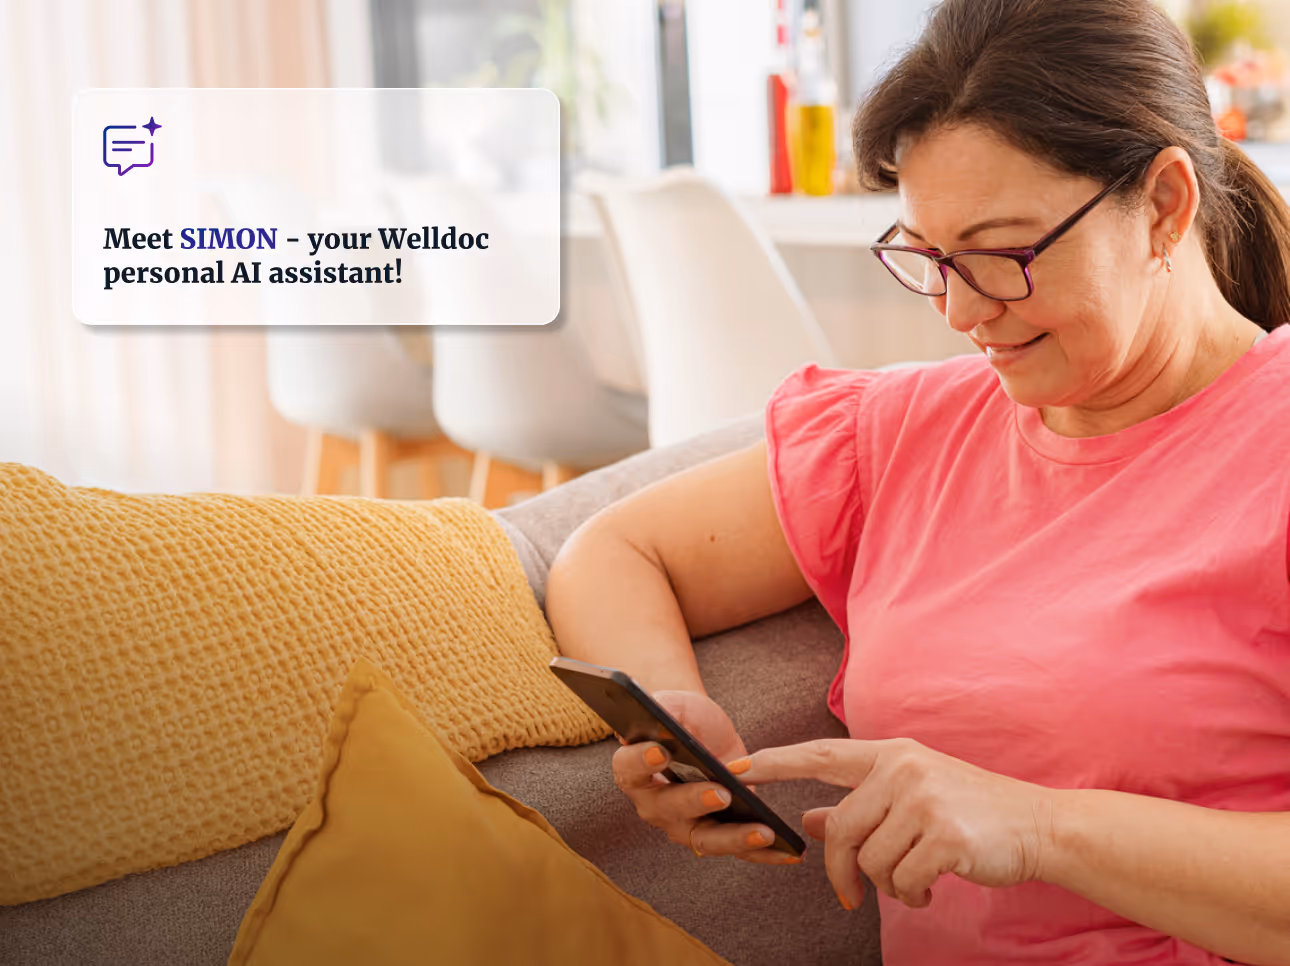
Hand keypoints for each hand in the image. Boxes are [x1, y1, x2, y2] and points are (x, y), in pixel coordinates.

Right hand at [610, 690, 801, 865]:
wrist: (707, 733)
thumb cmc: (685, 718)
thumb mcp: (676, 704)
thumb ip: (663, 707)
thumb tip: (655, 716)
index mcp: (635, 770)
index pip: (629, 770)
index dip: (641, 762)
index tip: (661, 751)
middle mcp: (655, 804)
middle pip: (668, 810)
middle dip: (694, 802)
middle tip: (720, 792)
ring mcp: (685, 824)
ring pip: (704, 839)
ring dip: (733, 838)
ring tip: (763, 831)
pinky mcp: (717, 834)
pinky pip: (738, 851)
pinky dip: (763, 856)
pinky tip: (789, 853)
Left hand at [727, 737, 1055, 906]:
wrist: (1038, 825)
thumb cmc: (969, 811)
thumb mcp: (910, 797)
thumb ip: (858, 807)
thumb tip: (808, 821)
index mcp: (890, 753)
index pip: (820, 755)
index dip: (775, 762)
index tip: (736, 768)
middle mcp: (903, 768)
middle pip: (841, 829)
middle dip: (842, 873)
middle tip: (849, 898)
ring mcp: (924, 799)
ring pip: (871, 861)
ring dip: (889, 885)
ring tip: (916, 880)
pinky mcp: (945, 834)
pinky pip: (902, 881)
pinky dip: (912, 895)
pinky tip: (932, 888)